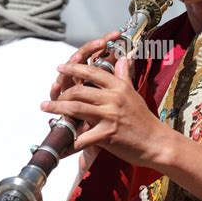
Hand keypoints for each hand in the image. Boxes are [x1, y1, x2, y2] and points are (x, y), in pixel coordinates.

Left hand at [40, 55, 166, 166]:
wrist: (156, 142)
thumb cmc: (143, 119)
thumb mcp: (133, 93)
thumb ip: (124, 76)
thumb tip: (122, 58)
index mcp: (119, 86)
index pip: (92, 72)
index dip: (74, 68)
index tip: (61, 67)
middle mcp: (113, 98)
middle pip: (79, 91)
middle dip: (61, 93)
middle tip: (51, 95)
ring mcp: (110, 116)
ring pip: (76, 109)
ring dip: (58, 109)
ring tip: (46, 108)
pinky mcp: (107, 134)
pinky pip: (83, 137)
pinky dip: (70, 141)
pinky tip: (60, 142)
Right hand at [49, 29, 121, 100]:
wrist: (90, 126)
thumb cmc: (99, 107)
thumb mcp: (110, 90)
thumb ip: (116, 74)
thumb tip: (127, 58)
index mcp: (89, 72)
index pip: (96, 52)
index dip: (105, 42)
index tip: (116, 35)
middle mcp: (77, 76)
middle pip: (81, 57)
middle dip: (91, 48)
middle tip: (101, 42)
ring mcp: (67, 87)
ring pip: (67, 72)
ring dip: (72, 64)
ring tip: (78, 57)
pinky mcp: (59, 102)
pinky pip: (55, 94)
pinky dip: (55, 90)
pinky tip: (56, 85)